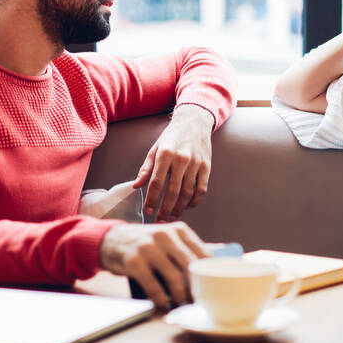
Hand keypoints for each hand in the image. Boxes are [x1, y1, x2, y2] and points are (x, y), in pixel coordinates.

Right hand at [99, 222, 209, 307]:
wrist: (111, 240)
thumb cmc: (145, 243)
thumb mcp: (168, 238)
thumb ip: (190, 247)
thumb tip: (220, 255)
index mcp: (178, 230)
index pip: (203, 254)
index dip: (210, 274)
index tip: (214, 289)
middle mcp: (165, 235)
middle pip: (191, 266)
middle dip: (198, 287)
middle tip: (201, 301)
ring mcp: (149, 247)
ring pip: (174, 277)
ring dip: (180, 295)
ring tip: (182, 304)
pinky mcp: (134, 261)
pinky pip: (153, 285)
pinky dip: (160, 297)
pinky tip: (163, 303)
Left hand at [133, 104, 214, 221]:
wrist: (194, 122)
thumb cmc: (171, 137)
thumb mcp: (155, 148)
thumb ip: (146, 168)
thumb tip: (136, 186)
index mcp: (165, 154)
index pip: (157, 183)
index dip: (152, 200)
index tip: (148, 212)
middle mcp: (181, 159)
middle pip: (173, 192)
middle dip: (165, 209)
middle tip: (159, 220)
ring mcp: (196, 164)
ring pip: (188, 193)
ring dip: (179, 208)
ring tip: (170, 216)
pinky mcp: (206, 167)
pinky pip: (201, 189)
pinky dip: (194, 201)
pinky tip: (187, 207)